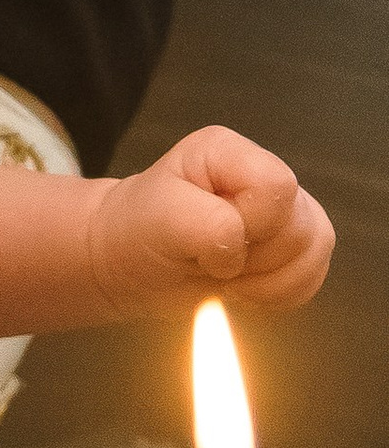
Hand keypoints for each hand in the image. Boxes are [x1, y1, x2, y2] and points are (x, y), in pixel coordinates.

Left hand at [93, 127, 334, 315]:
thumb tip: (241, 246)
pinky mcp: (293, 247)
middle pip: (299, 226)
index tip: (203, 242)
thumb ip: (205, 223)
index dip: (246, 225)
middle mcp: (264, 175)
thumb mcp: (160, 219)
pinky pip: (312, 277)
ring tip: (223, 274)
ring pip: (314, 251)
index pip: (276, 187)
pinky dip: (278, 295)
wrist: (132, 262)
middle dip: (252, 259)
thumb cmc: (139, 231)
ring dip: (265, 280)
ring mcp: (284, 211)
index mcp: (230, 153)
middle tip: (208, 261)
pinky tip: (242, 288)